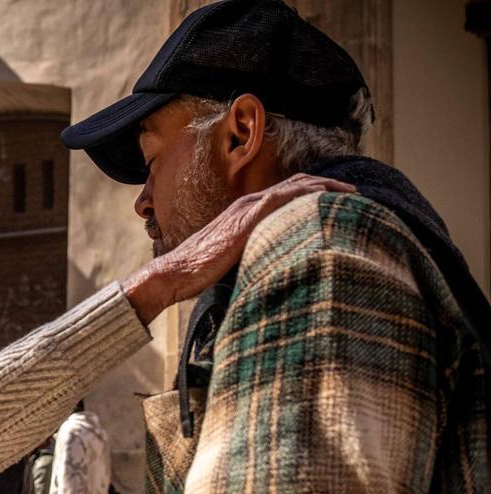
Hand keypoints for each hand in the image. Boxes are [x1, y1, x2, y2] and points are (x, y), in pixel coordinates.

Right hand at [122, 173, 355, 323]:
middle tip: (353, 193)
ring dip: (324, 188)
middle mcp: (247, 205)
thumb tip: (274, 270)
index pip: (284, 194)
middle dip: (326, 186)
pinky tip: (326, 198)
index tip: (337, 200)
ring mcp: (246, 210)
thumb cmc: (197, 274)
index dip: (313, 193)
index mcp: (243, 213)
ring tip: (350, 194)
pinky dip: (306, 195)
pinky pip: (283, 199)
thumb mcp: (232, 261)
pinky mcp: (246, 220)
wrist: (174, 274)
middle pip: (295, 185)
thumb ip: (254, 255)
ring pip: (294, 188)